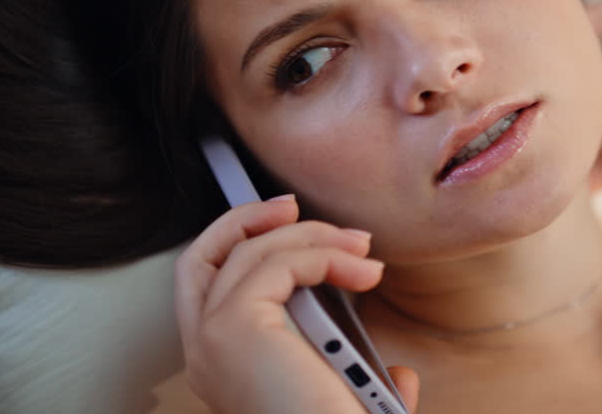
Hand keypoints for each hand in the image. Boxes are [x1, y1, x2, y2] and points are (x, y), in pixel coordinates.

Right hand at [175, 196, 419, 413]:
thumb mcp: (348, 397)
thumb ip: (364, 384)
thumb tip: (402, 375)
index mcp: (221, 367)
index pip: (205, 286)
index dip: (239, 243)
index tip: (290, 222)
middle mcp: (202, 352)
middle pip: (200, 257)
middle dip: (245, 220)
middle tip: (297, 206)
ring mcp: (210, 338)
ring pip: (246, 251)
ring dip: (310, 236)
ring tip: (362, 249)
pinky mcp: (232, 328)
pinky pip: (276, 262)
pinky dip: (321, 254)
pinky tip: (362, 271)